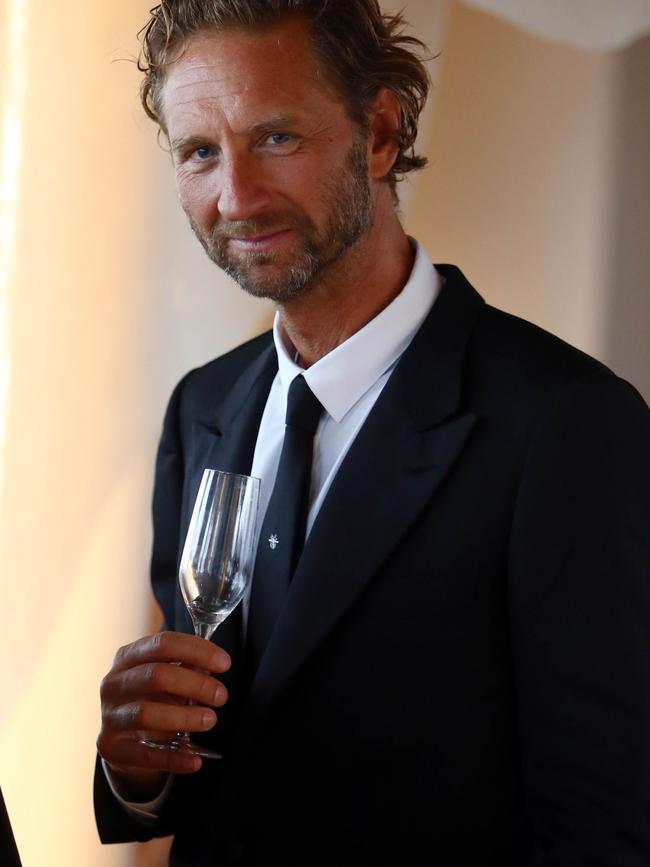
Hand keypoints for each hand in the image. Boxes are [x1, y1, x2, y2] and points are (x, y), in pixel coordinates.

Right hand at [97, 631, 229, 798]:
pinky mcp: (113, 748)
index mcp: (127, 657)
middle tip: (221, 695)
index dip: (197, 651)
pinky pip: (146, 754)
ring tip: (210, 720)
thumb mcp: (166, 676)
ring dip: (185, 717)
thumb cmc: (151, 696)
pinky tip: (196, 761)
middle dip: (195, 684)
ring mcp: (110, 717)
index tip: (225, 663)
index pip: (163, 644)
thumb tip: (212, 665)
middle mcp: (113, 684)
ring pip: (147, 713)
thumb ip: (186, 667)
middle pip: (156, 676)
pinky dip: (174, 758)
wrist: (121, 736)